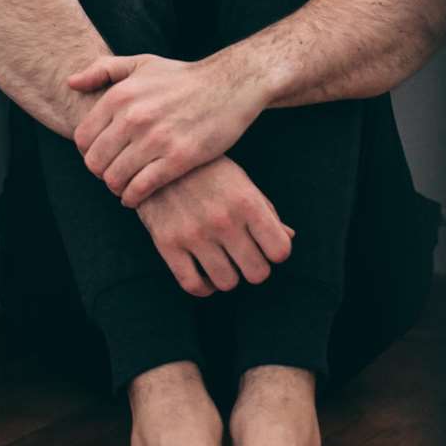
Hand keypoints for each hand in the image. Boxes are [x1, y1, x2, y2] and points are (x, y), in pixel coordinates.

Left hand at [67, 50, 267, 207]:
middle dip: (101, 172)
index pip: (83, 139)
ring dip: (116, 187)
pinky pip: (141, 188)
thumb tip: (70, 83)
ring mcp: (156, 139)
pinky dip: (133, 197)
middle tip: (113, 174)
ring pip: (115, 178)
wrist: (230, 85)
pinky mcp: (179, 158)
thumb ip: (102, 70)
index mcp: (120, 95)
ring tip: (125, 186)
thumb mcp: (141, 63)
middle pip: (95, 163)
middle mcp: (134, 117)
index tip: (102, 157)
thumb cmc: (183, 78)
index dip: (88, 153)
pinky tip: (136, 196)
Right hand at [134, 155, 294, 296]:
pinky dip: (204, 287)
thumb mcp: (242, 182)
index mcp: (247, 202)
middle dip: (255, 268)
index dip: (277, 252)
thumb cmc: (208, 171)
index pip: (280, 250)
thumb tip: (288, 237)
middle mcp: (223, 220)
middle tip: (245, 257)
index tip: (267, 246)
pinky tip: (205, 275)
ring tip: (224, 263)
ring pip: (227, 282)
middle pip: (257, 273)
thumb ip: (266, 211)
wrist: (157, 158)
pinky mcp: (167, 244)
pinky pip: (193, 285)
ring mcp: (194, 234)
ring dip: (229, 276)